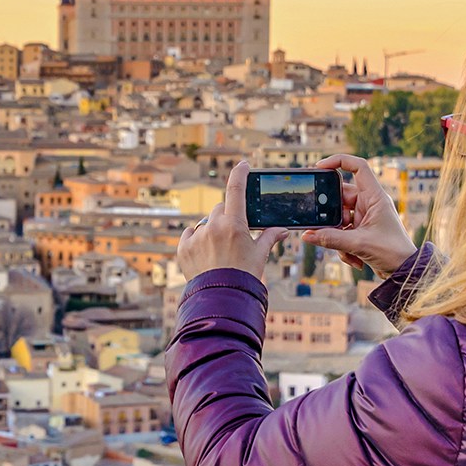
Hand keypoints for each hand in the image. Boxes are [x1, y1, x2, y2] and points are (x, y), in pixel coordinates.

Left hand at [177, 161, 288, 281]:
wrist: (222, 300)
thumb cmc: (244, 276)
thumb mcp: (259, 255)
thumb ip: (269, 237)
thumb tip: (282, 229)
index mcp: (234, 225)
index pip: (236, 190)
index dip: (240, 174)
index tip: (243, 165)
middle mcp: (213, 227)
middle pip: (220, 208)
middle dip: (227, 215)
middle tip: (234, 233)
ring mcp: (197, 237)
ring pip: (205, 223)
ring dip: (212, 229)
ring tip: (220, 251)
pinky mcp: (183, 248)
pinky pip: (190, 234)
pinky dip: (196, 239)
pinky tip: (204, 253)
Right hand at [300, 154, 415, 277]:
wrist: (404, 272)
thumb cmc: (393, 252)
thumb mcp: (359, 244)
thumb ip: (331, 239)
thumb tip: (307, 235)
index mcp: (375, 197)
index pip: (358, 167)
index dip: (339, 161)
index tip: (319, 167)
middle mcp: (369, 203)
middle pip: (340, 197)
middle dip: (331, 215)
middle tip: (323, 225)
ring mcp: (364, 217)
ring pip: (338, 218)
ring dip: (338, 236)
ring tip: (347, 251)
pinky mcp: (360, 231)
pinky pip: (342, 232)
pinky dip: (343, 246)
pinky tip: (354, 259)